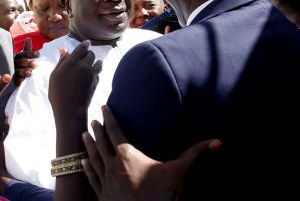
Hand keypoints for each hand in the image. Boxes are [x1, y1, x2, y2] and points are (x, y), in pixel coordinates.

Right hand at [13, 38, 38, 85]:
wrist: (11, 78)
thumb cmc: (22, 65)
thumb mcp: (25, 57)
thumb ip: (27, 49)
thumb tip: (28, 38)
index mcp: (18, 57)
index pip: (24, 54)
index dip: (30, 53)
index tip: (39, 54)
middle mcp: (14, 64)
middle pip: (20, 62)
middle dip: (28, 63)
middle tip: (36, 65)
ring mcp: (12, 72)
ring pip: (17, 71)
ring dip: (23, 72)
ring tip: (30, 73)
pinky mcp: (12, 81)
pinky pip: (14, 81)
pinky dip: (18, 81)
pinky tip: (23, 82)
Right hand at [49, 40, 101, 127]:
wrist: (70, 110)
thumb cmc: (58, 93)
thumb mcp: (55, 76)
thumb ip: (61, 62)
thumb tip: (65, 50)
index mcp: (71, 62)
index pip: (82, 48)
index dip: (85, 44)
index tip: (87, 43)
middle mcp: (83, 65)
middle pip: (91, 54)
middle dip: (88, 54)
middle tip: (84, 58)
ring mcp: (91, 74)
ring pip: (98, 62)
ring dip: (95, 62)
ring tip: (91, 65)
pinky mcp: (96, 82)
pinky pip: (98, 73)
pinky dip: (96, 73)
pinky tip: (90, 77)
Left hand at [82, 106, 221, 200]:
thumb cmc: (162, 195)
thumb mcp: (179, 172)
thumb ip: (195, 154)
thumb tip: (217, 142)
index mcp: (128, 156)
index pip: (115, 131)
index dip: (109, 117)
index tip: (104, 107)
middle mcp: (113, 166)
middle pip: (102, 142)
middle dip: (97, 130)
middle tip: (93, 120)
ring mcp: (105, 182)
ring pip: (94, 158)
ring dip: (88, 145)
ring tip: (84, 135)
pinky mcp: (102, 196)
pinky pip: (92, 177)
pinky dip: (86, 168)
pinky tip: (83, 161)